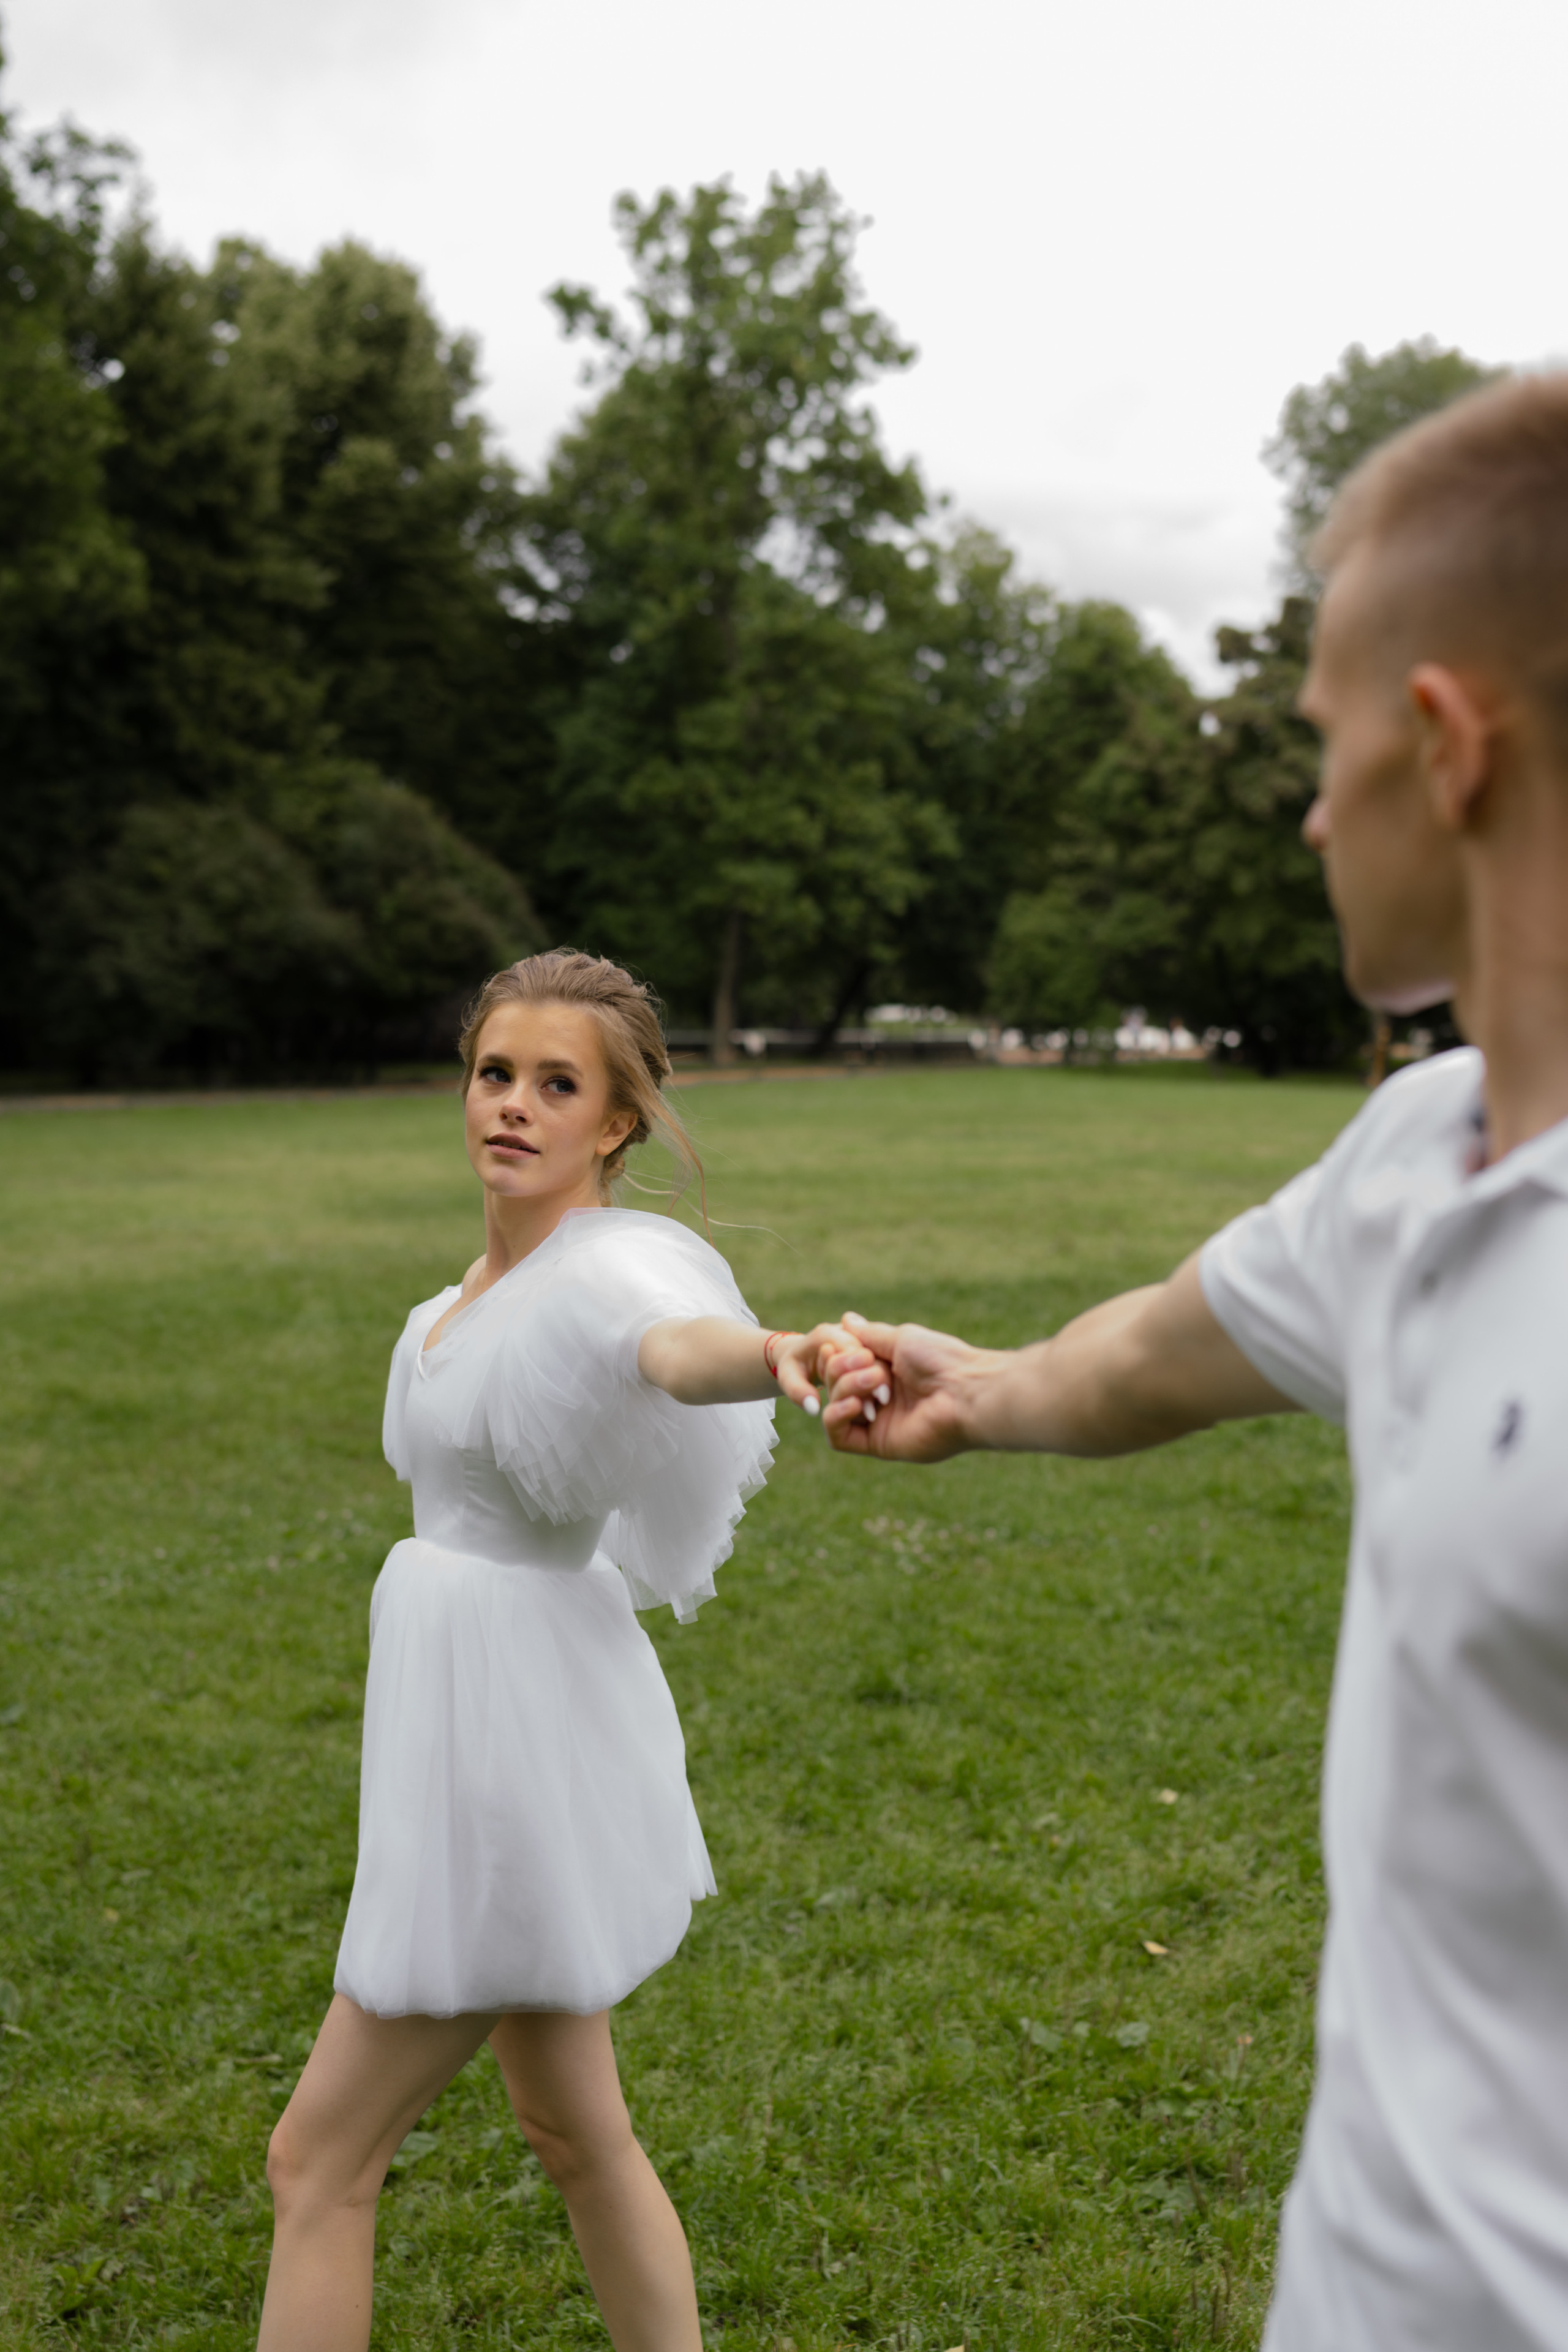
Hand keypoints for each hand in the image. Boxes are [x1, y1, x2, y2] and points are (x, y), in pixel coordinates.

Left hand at [771, 1323, 877, 1418]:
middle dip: (873, 1374)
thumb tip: (813, 1408)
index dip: (854, 1372)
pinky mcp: (868, 1345)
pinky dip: (883, 1375)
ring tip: (883, 1401)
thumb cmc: (794, 1367)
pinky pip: (881, 1358)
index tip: (860, 1399)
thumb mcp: (788, 1378)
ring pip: (878, 1354)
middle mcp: (845, 1330)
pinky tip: (884, 1397)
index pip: (846, 1349)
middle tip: (880, 1400)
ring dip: (882, 1376)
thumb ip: (798, 1391)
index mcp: (824, 1334)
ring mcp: (859, 1336)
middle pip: (866, 1350)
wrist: (802, 1355)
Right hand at [821, 1310, 980, 1459]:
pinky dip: (836, 1416)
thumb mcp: (901, 1339)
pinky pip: (838, 1437)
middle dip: (843, 1368)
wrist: (966, 1393)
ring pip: (835, 1405)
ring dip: (846, 1387)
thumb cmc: (941, 1361)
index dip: (835, 1354)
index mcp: (887, 1371)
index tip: (835, 1344)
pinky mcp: (878, 1444)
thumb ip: (870, 1335)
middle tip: (869, 1363)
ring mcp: (878, 1422)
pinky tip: (856, 1404)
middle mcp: (880, 1397)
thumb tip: (846, 1321)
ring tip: (877, 1382)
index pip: (842, 1363)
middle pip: (835, 1383)